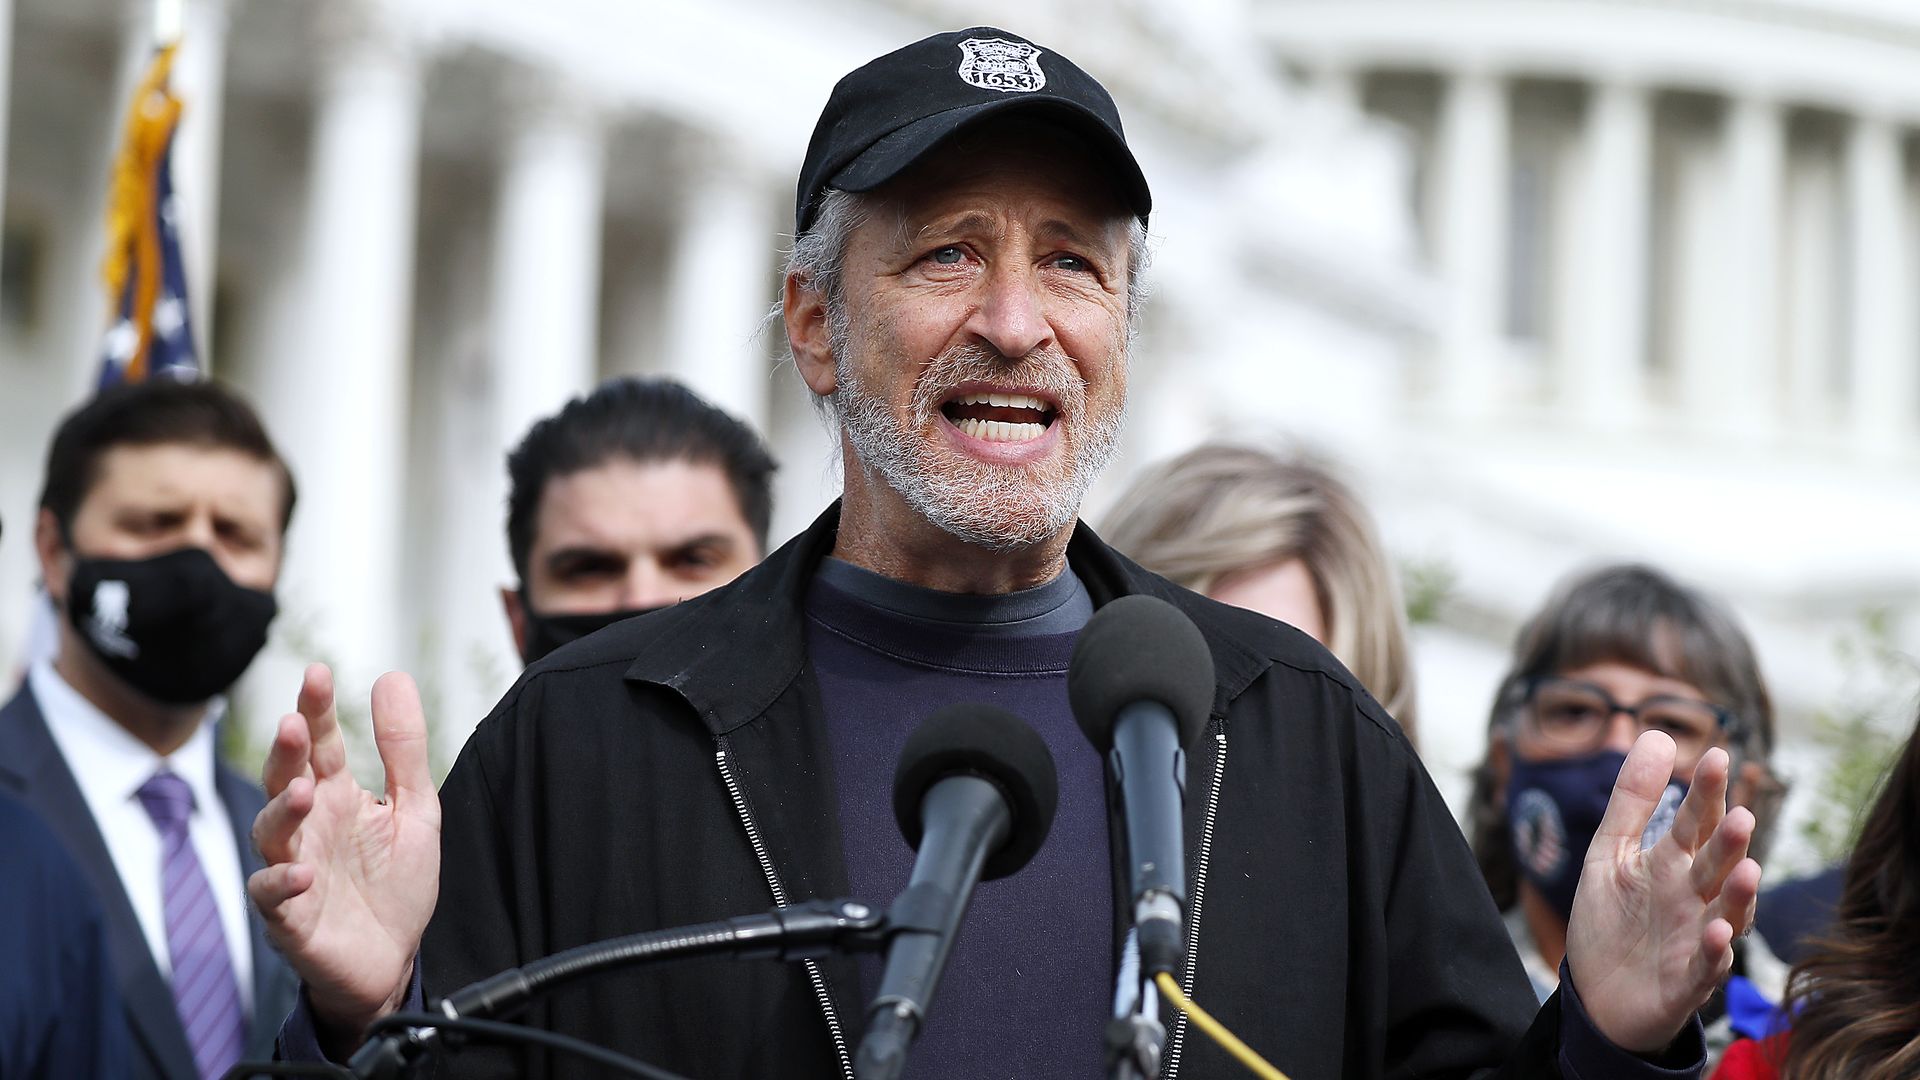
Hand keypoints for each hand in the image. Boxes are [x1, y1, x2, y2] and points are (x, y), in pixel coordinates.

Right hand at [247, 664, 441, 1043]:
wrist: (394, 960)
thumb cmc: (395, 883)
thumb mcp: (415, 808)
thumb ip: (403, 748)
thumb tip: (392, 675)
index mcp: (336, 796)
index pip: (319, 744)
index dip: (316, 709)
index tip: (318, 673)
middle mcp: (308, 827)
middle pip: (284, 779)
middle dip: (287, 751)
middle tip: (295, 722)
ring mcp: (293, 869)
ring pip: (270, 832)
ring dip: (282, 810)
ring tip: (304, 792)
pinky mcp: (289, 917)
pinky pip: (271, 896)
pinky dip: (280, 883)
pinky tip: (301, 872)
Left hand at [1565, 731, 1760, 1052]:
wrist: (1598, 995)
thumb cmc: (1612, 920)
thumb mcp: (1611, 853)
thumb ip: (1632, 800)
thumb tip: (1656, 734)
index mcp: (1674, 864)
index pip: (1696, 822)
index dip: (1705, 792)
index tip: (1716, 755)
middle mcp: (1694, 897)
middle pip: (1716, 864)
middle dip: (1730, 842)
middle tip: (1742, 815)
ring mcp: (1695, 937)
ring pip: (1727, 912)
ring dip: (1739, 893)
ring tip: (1747, 868)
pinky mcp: (1688, 979)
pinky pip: (1708, 965)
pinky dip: (1716, 951)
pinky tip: (1719, 933)